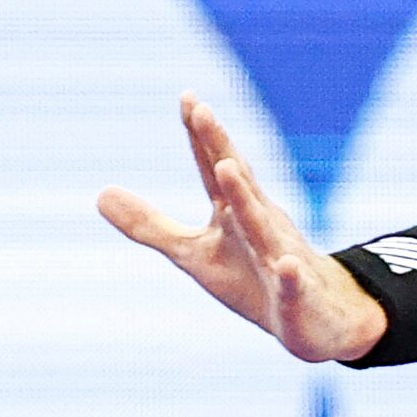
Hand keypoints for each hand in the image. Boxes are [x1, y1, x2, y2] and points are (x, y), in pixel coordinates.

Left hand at [97, 96, 389, 364]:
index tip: (187, 98)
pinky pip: (293, 285)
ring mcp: (281, 258)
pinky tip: (285, 265)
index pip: (215, 168)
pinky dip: (289, 276)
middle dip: (220, 147)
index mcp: (236, 211)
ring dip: (245, 197)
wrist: (316, 318)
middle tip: (201, 111)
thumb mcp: (193, 251)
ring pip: (262, 227)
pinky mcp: (295, 296)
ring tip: (225, 166)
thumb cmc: (251, 278)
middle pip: (238, 183)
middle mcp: (260, 225)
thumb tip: (99, 194)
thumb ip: (149, 224)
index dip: (200, 136)